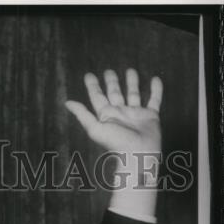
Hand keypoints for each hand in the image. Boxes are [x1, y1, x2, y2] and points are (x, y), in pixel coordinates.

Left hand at [66, 68, 162, 218]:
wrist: (138, 154)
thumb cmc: (116, 143)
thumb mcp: (95, 128)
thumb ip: (82, 115)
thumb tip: (67, 103)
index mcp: (106, 115)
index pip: (97, 96)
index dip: (92, 86)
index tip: (88, 75)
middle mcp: (120, 112)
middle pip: (115, 93)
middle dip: (111, 82)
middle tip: (108, 70)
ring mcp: (135, 114)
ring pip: (133, 94)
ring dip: (132, 82)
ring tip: (131, 70)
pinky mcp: (150, 116)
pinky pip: (154, 99)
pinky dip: (156, 90)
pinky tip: (155, 79)